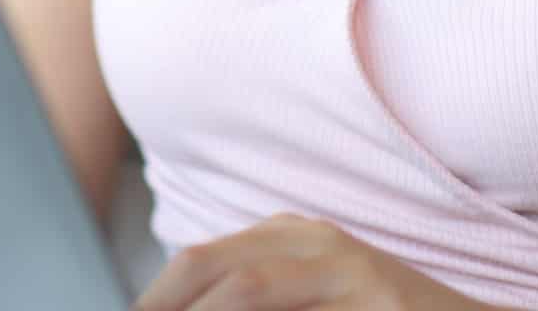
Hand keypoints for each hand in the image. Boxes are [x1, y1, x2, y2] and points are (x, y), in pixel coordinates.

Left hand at [131, 213, 499, 310]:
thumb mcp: (312, 297)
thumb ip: (254, 296)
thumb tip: (173, 308)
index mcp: (291, 235)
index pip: (201, 260)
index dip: (156, 299)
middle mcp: (318, 242)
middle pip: (216, 268)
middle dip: (168, 306)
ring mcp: (353, 273)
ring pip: (249, 289)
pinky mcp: (380, 306)